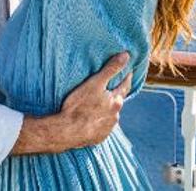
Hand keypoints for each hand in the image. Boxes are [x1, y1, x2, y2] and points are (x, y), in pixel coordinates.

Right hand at [12, 52, 131, 153]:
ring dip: (107, 110)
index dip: (126, 78)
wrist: (66, 131)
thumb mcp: (94, 83)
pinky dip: (99, 122)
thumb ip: (111, 69)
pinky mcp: (99, 138)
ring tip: (97, 105)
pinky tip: (91, 119)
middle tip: (110, 88)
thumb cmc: (79, 105)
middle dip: (115, 95)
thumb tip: (126, 56)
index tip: (129, 72)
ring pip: (110, 115)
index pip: (125, 86)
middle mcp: (115, 116)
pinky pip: (102, 127)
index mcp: (116, 102)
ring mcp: (108, 128)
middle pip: (117, 102)